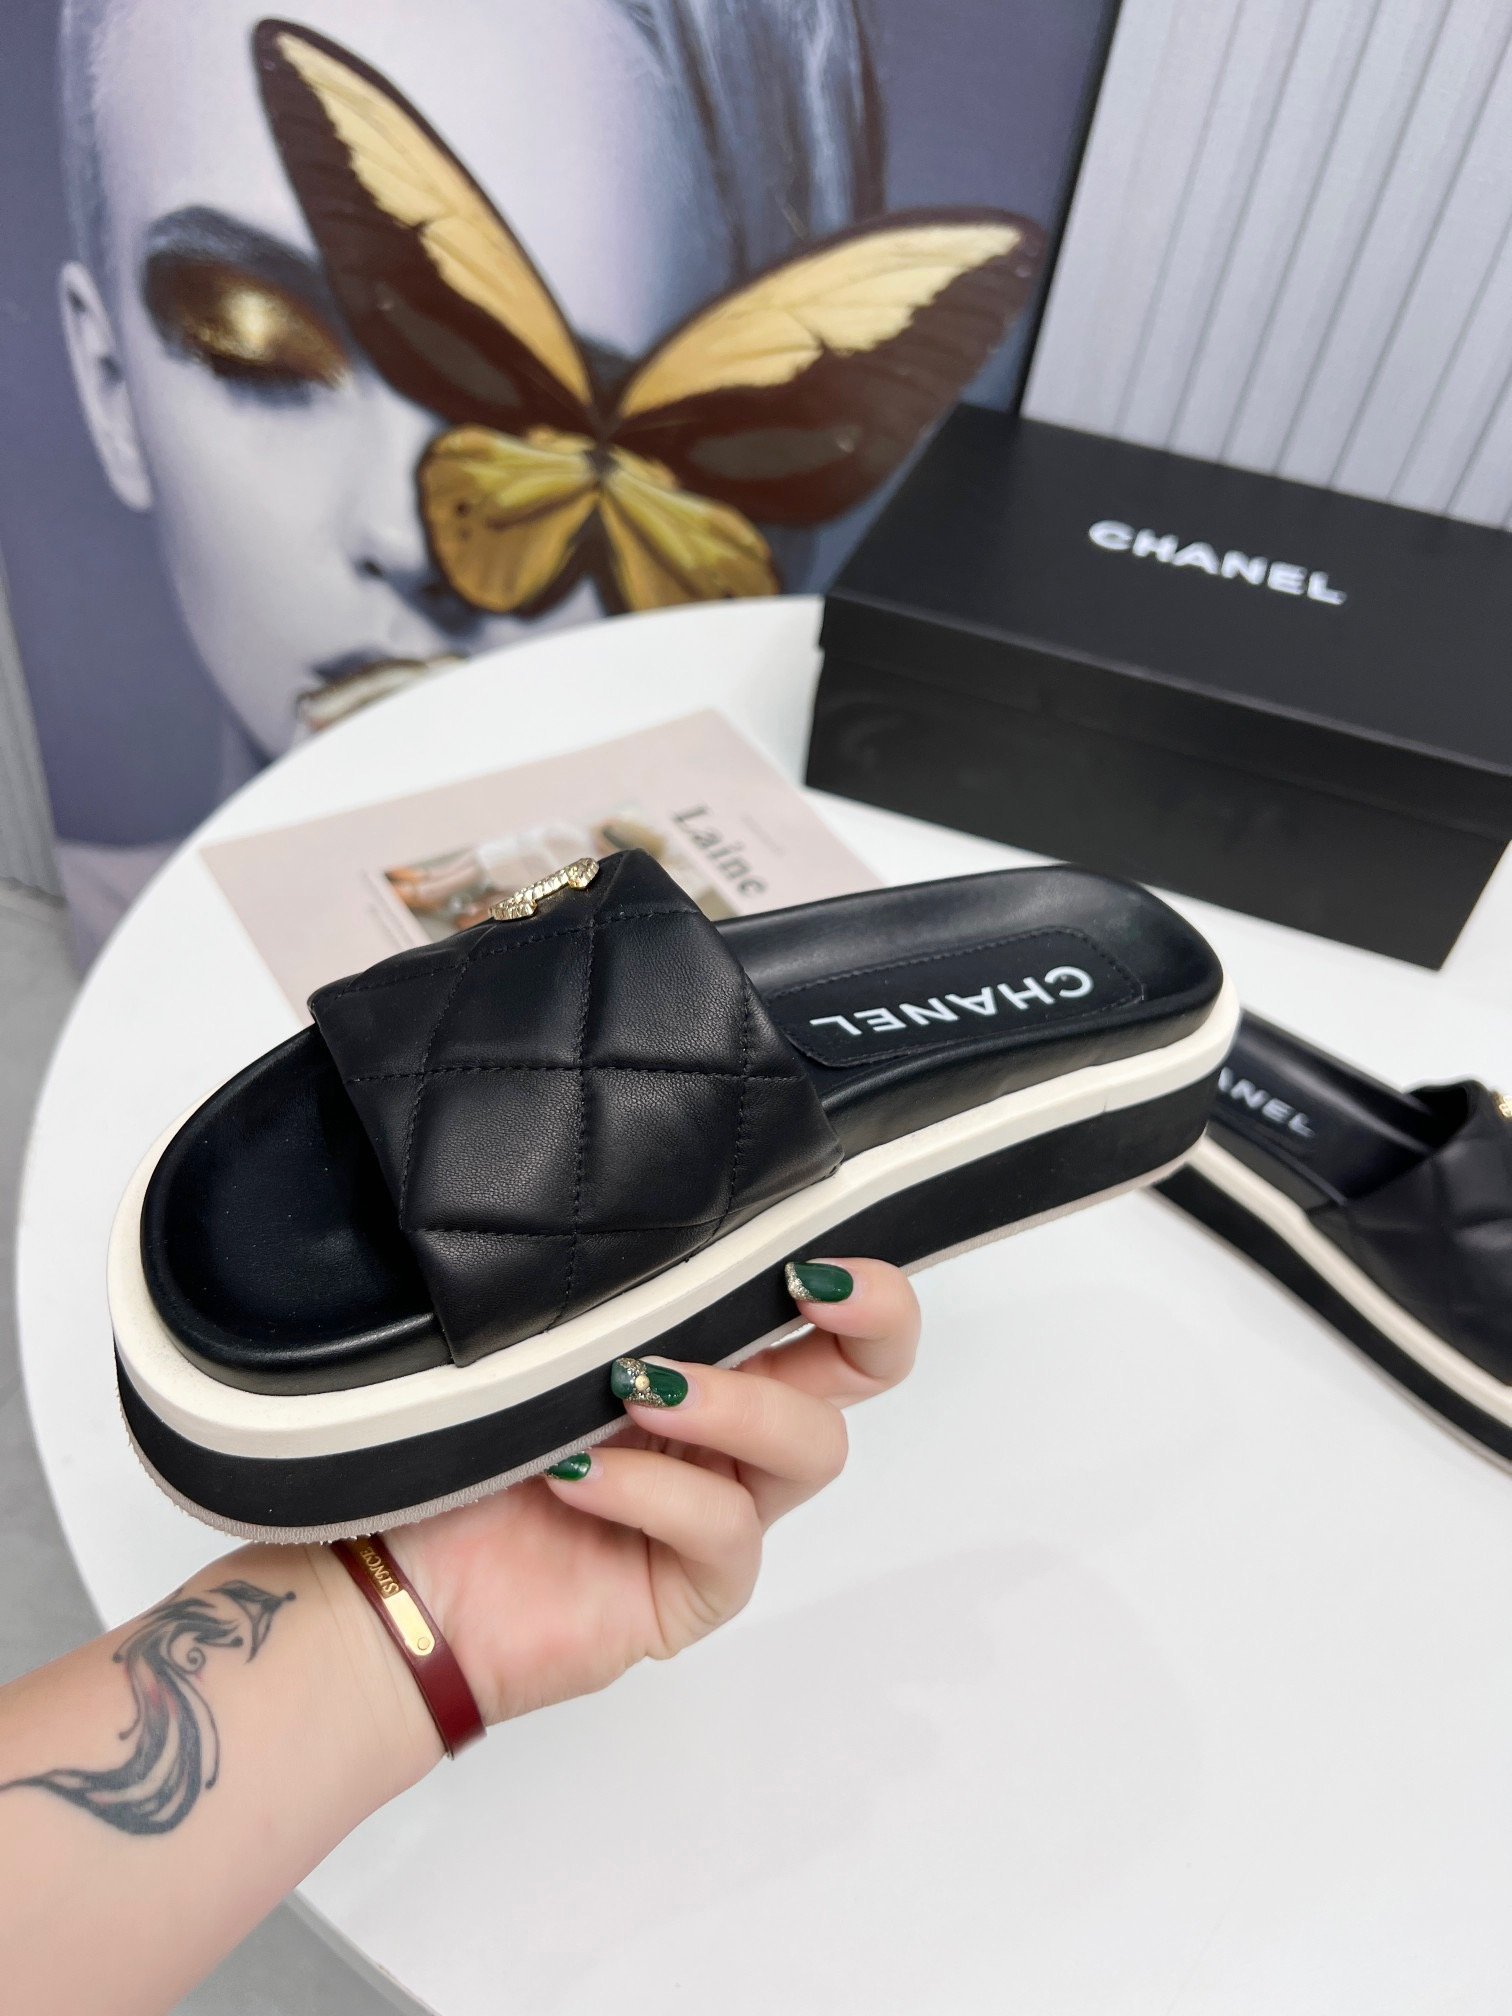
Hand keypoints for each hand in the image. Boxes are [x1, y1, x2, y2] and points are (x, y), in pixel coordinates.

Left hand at [393, 1259, 919, 1724]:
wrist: (400, 1585)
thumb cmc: (460, 1451)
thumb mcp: (539, 1352)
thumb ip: (610, 1305)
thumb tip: (653, 1225)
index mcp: (709, 1357)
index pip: (822, 1309)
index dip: (860, 1281)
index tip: (811, 1254)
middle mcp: (734, 1432)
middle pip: (864, 1373)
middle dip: (869, 1320)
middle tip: (804, 1288)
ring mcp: (724, 1510)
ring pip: (810, 1447)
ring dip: (735, 1404)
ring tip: (637, 1387)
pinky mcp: (699, 1588)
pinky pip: (723, 1531)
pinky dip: (653, 1490)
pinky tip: (578, 1474)